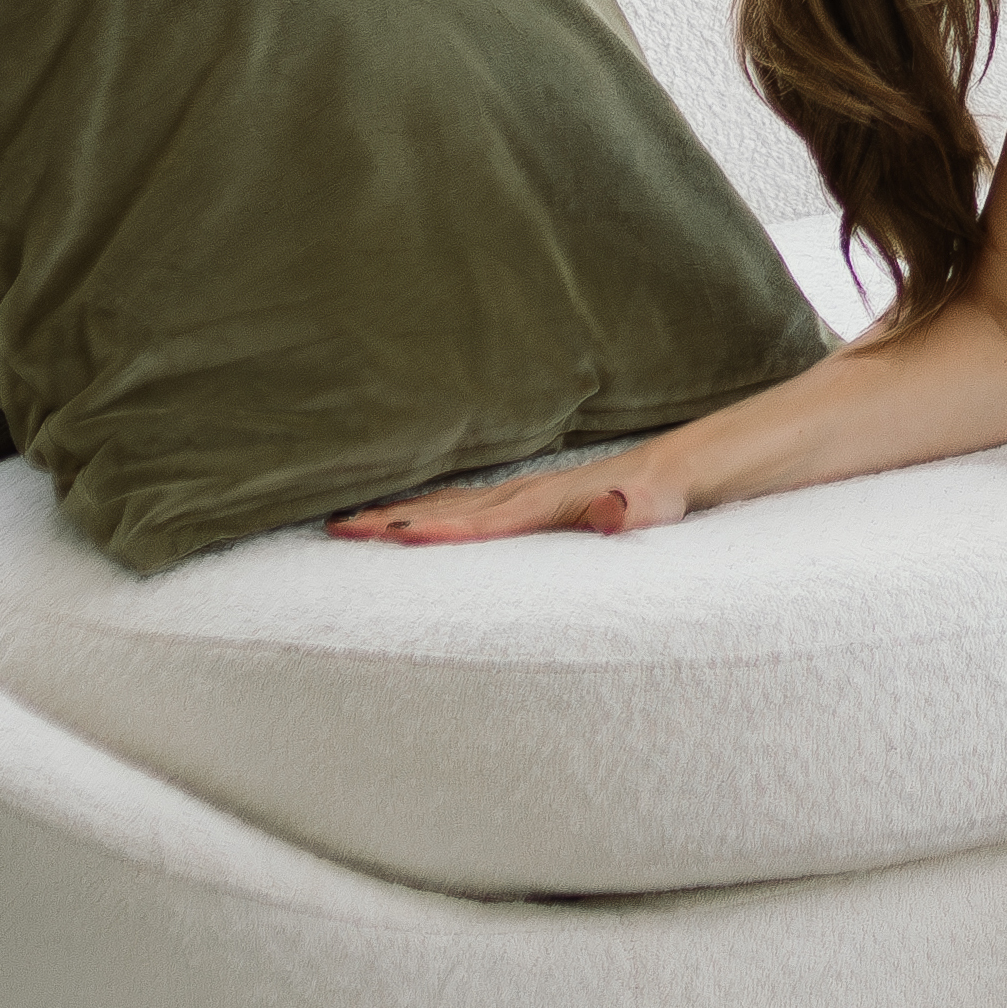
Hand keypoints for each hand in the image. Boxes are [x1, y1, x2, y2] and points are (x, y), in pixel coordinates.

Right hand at [329, 446, 690, 545]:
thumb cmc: (658, 498)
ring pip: (448, 502)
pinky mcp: (526, 497)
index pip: (479, 522)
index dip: (434, 529)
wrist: (672, 471)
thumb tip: (610, 510)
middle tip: (334, 528)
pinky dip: (428, 506)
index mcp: (544, 503)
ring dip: (399, 511)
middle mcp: (523, 494)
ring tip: (348, 520)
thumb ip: (626, 512)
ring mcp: (521, 492)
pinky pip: (465, 503)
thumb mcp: (651, 509)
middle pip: (445, 508)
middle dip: (390, 519)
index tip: (387, 536)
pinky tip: (408, 514)